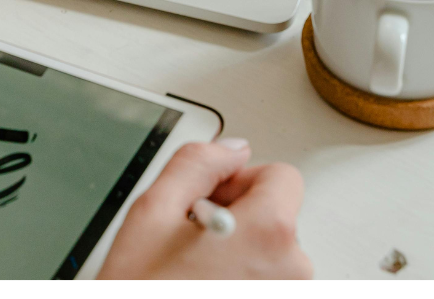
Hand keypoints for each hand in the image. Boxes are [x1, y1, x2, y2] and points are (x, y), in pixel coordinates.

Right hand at [98, 140, 311, 279]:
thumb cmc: (143, 292)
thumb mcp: (152, 211)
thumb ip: (197, 163)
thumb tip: (230, 149)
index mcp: (268, 233)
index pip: (282, 176)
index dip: (241, 179)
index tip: (212, 198)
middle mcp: (291, 272)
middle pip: (278, 219)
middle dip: (239, 220)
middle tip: (192, 240)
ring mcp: (285, 298)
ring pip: (272, 258)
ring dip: (240, 257)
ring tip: (195, 274)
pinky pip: (267, 286)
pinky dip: (242, 284)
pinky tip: (205, 289)